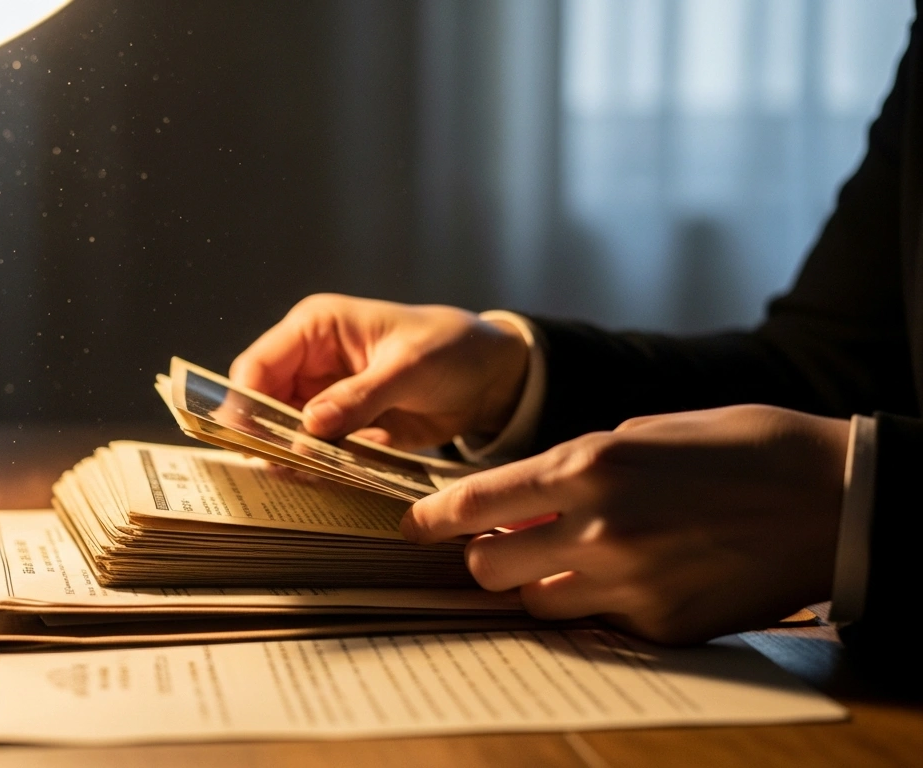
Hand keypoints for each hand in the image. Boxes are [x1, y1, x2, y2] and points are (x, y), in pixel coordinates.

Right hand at [229, 294, 529, 448]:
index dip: (245, 402)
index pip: (259, 364)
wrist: (492, 377)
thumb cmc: (452, 349)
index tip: (248, 439)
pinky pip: (315, 450)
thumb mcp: (409, 367)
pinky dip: (315, 466)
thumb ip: (359, 395)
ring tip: (298, 478)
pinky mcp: (343, 426)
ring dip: (289, 455)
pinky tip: (319, 482)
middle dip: (265, 435)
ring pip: (285, 430)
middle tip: (275, 468)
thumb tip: (310, 423)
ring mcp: (325, 396)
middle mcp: (311, 361)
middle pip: (263, 402)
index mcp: (316, 327)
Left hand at [400, 405, 849, 642]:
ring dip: (541, 584)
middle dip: (486, 557)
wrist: (833, 497)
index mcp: (586, 467)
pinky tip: (639, 576)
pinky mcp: (663, 629)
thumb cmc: (739, 445)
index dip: (432, 520)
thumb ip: (574, 467)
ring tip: (579, 559)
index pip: (473, 506)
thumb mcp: (643, 432)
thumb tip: (526, 497)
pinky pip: (600, 626)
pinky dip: (602, 606)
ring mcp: (630, 587)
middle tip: (505, 543)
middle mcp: (596, 531)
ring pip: (536, 606)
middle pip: (487, 570)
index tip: (415, 527)